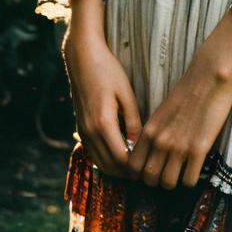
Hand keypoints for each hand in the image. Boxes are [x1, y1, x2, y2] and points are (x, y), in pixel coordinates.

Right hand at [63, 23, 142, 178]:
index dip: (136, 167)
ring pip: (99, 162)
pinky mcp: (80, 127)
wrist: (82, 58)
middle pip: (109, 166)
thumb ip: (133, 120)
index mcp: (103, 123)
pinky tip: (121, 152)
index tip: (151, 165)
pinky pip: (93, 152)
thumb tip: (140, 143)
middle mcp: (89, 131)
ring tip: (136, 164)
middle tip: (146, 170)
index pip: (120, 159)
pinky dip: (106, 158)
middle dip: (127, 172)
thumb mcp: (125, 92)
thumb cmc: (107, 70)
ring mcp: (82, 130)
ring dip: (116, 168)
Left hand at [126, 57, 231, 189]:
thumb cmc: (188, 91)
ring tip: (181, 174)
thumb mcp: (162, 111)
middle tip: (166, 175)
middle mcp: (160, 141)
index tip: (148, 172)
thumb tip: (152, 150)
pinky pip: (189, 180)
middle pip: (149, 179)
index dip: (139, 174)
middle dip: (156, 182)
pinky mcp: (199, 148)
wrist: (209, 77)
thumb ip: (155, 131)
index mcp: (150, 130)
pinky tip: (194, 170)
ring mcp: (179, 146)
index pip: (133, 166)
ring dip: (174, 183)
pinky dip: (190, 180)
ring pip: (168, 183)